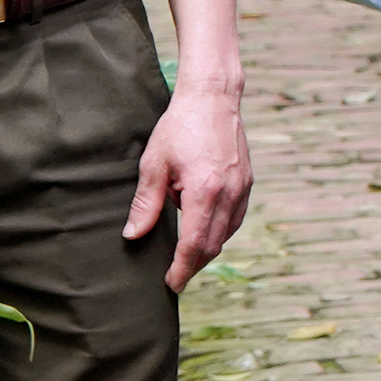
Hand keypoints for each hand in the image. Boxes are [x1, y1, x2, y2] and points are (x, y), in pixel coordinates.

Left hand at [126, 83, 252, 292]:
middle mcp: (230, 194)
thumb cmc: (180, 126)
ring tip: (186, 256)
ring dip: (207, 249)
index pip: (195, 244)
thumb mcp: (154, 164)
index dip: (182, 268)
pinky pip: (235, 219)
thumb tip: (133, 235)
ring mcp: (243, 188)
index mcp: (206, 191)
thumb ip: (146, 203)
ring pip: (227, 234)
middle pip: (213, 245)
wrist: (212, 97)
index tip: (171, 283)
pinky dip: (220, 231)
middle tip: (175, 277)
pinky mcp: (247, 182)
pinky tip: (204, 229)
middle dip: (193, 265)